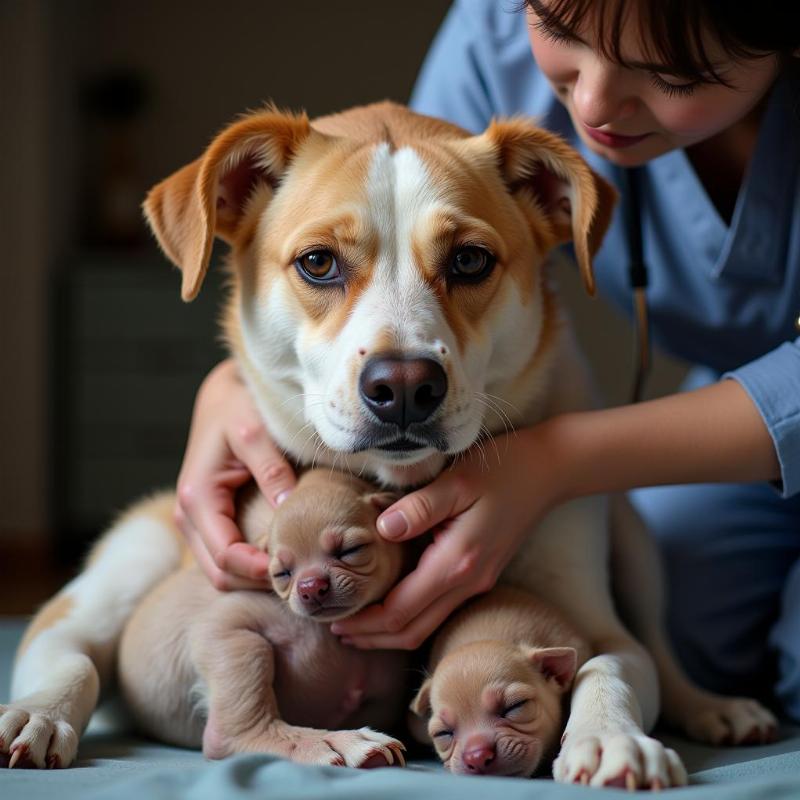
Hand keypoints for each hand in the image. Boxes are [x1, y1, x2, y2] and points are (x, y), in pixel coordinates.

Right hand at [175, 359, 296, 589]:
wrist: (224, 395)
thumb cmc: (240, 408)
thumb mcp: (256, 432)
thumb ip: (271, 471)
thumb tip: (289, 511)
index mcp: (197, 498)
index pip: (225, 557)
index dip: (260, 571)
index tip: (299, 568)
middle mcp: (189, 516)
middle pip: (219, 574)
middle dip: (258, 582)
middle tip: (302, 576)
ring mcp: (195, 521)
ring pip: (220, 570)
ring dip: (254, 576)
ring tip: (296, 568)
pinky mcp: (208, 520)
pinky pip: (225, 555)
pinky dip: (250, 564)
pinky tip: (282, 553)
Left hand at [331, 426, 558, 648]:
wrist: (548, 472)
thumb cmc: (503, 469)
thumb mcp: (458, 480)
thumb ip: (419, 508)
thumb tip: (382, 530)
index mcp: (458, 562)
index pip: (401, 611)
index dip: (365, 622)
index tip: (333, 619)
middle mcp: (468, 582)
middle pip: (412, 630)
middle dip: (373, 637)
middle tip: (336, 630)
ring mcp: (477, 582)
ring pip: (427, 625)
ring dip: (390, 632)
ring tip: (356, 625)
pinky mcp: (480, 575)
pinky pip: (439, 609)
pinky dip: (410, 616)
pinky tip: (390, 603)